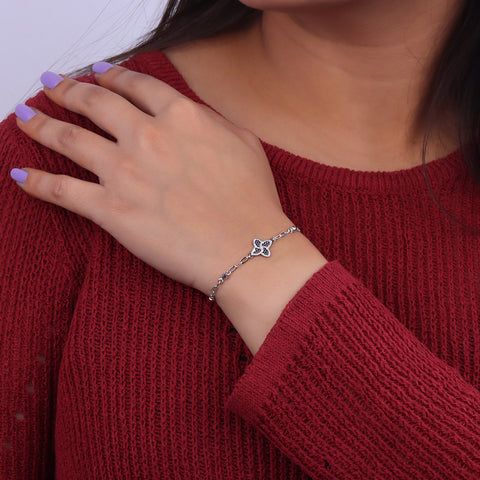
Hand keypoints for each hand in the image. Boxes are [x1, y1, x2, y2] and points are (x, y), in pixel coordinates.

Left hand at [11, 63, 291, 297]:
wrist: (248, 250)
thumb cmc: (253, 203)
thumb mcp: (244, 144)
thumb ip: (211, 121)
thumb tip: (191, 114)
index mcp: (181, 117)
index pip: (136, 86)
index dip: (111, 76)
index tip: (97, 74)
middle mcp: (148, 136)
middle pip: (94, 103)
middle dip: (67, 89)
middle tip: (51, 85)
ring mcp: (125, 171)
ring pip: (68, 138)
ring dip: (39, 123)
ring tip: (24, 115)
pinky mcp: (111, 210)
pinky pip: (61, 190)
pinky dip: (35, 181)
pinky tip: (19, 174)